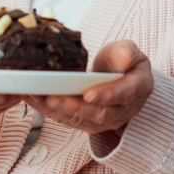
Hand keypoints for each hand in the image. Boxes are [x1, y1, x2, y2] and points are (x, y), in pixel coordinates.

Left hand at [28, 40, 153, 135]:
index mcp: (139, 88)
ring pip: (82, 120)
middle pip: (100, 113)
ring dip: (57, 111)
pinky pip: (69, 120)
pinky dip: (49, 112)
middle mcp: (124, 110)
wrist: (119, 76)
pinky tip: (34, 100)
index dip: (107, 95)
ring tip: (37, 99)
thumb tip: (125, 58)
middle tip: (53, 99)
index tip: (88, 94)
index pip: (124, 94)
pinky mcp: (88, 123)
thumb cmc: (122, 60)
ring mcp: (107, 120)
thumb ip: (126, 52)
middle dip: (74, 108)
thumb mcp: (128, 49)